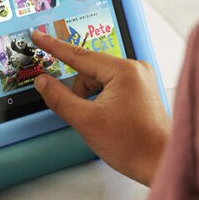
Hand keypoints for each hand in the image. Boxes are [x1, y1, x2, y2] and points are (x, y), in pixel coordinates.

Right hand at [30, 30, 169, 184]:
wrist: (159, 163)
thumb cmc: (133, 145)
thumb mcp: (86, 121)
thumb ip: (59, 98)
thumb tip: (43, 82)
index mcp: (123, 70)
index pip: (79, 55)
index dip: (53, 46)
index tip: (38, 36)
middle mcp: (134, 68)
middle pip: (89, 71)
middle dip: (80, 93)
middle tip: (87, 117)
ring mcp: (140, 78)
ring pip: (98, 80)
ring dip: (91, 98)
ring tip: (104, 122)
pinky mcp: (141, 89)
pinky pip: (110, 86)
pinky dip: (102, 101)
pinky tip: (109, 119)